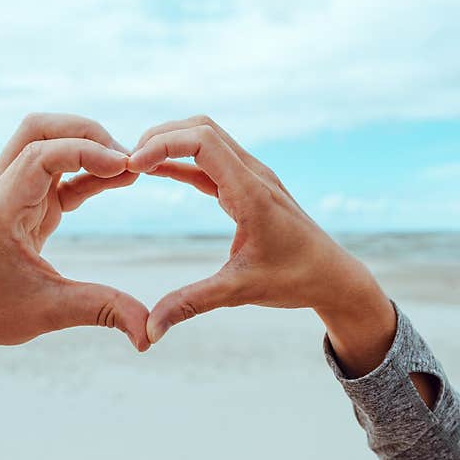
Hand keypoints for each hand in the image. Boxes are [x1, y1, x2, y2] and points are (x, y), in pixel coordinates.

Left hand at [0, 113, 150, 364]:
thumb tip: (149, 332)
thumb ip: (103, 310)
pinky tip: (118, 178)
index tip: (124, 167)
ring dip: (85, 146)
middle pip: (38, 130)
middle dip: (85, 133)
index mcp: (1, 210)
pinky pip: (58, 172)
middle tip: (126, 157)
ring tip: (127, 168)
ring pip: (46, 142)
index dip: (85, 152)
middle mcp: (2, 192)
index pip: (40, 154)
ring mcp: (13, 193)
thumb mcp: (51, 312)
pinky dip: (87, 170)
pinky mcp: (26, 203)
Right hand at [128, 115, 395, 376]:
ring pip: (206, 138)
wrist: (334, 277)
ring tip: (134, 165)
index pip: (202, 141)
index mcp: (251, 192)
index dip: (162, 145)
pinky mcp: (249, 186)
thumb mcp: (238, 292)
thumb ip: (191, 305)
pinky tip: (155, 172)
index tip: (132, 166)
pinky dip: (181, 161)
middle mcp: (253, 174)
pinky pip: (210, 161)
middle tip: (125, 163)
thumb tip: (149, 331)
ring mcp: (253, 176)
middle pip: (201, 128)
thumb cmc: (294, 281)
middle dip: (160, 137)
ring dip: (170, 143)